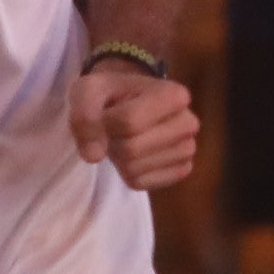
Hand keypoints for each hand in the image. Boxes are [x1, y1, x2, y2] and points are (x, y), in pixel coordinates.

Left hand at [69, 63, 199, 191]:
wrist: (127, 103)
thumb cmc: (111, 95)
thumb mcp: (88, 90)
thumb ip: (84, 116)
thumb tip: (93, 157)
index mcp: (174, 94)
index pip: (128, 121)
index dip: (105, 121)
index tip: (105, 111)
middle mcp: (189, 123)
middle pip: (131, 148)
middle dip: (112, 141)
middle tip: (114, 128)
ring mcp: (187, 150)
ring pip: (134, 168)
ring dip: (118, 158)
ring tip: (124, 138)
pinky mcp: (180, 171)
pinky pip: (141, 183)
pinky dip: (127, 173)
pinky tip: (134, 154)